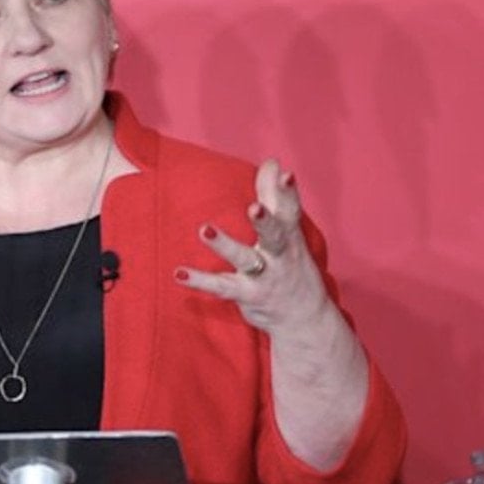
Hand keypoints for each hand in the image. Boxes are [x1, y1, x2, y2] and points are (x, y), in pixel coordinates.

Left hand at [177, 159, 329, 333]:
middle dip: (265, 222)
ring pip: (245, 260)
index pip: (290, 211)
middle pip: (274, 236)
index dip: (288, 193)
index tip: (285, 174)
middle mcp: (279, 256)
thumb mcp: (289, 232)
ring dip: (225, 246)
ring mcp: (263, 277)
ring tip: (205, 229)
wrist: (304, 320)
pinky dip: (200, 281)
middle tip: (254, 207)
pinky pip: (221, 287)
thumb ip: (274, 196)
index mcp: (290, 237)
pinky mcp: (246, 295)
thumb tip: (272, 163)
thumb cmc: (293, 267)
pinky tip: (179, 273)